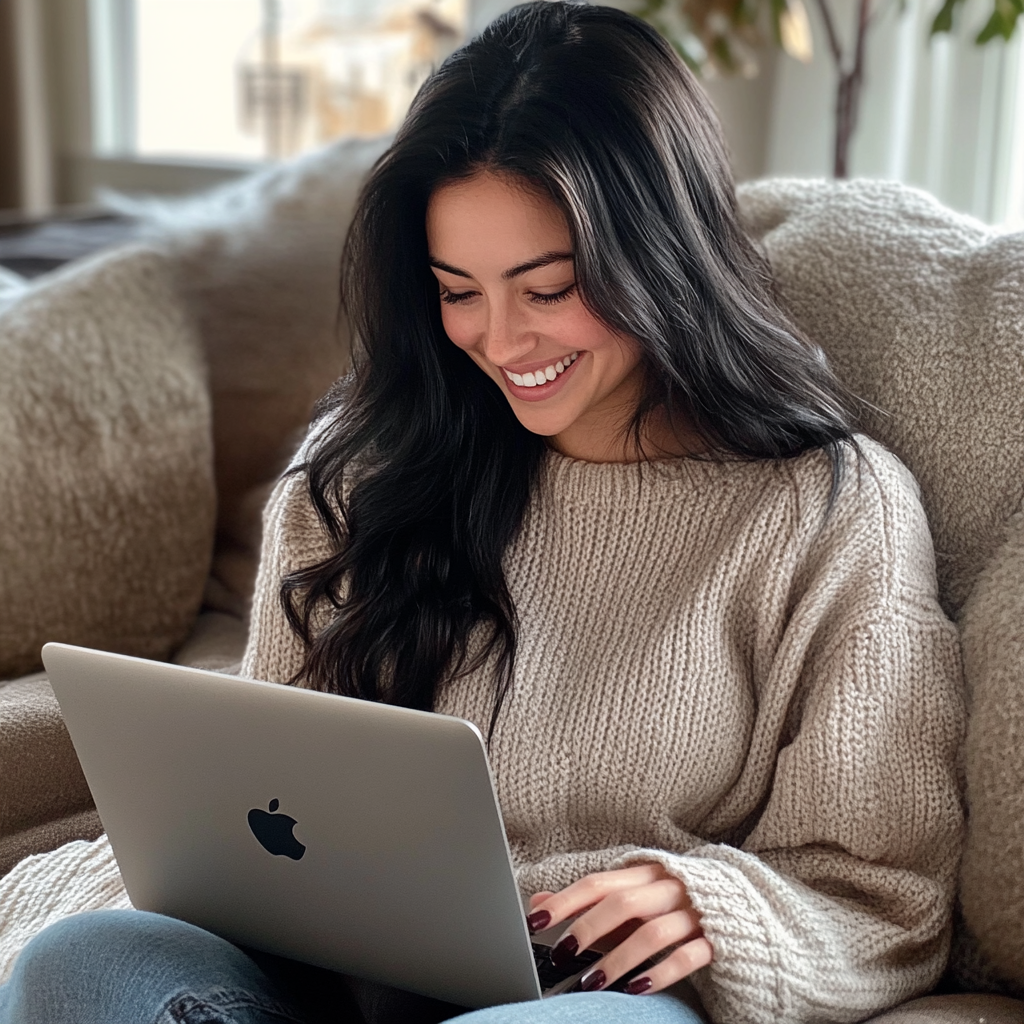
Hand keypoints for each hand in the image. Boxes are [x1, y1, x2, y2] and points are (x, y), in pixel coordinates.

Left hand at [526, 864, 711, 994]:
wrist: (744, 904)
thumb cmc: (673, 902)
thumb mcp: (631, 896)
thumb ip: (587, 902)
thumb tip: (538, 903)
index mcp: (645, 872)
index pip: (598, 883)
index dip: (565, 901)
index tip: (535, 921)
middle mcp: (669, 886)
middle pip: (623, 903)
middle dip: (588, 929)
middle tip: (562, 955)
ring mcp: (695, 911)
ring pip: (652, 932)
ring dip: (618, 958)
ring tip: (593, 983)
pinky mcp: (718, 938)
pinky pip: (688, 956)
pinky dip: (660, 973)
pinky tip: (638, 989)